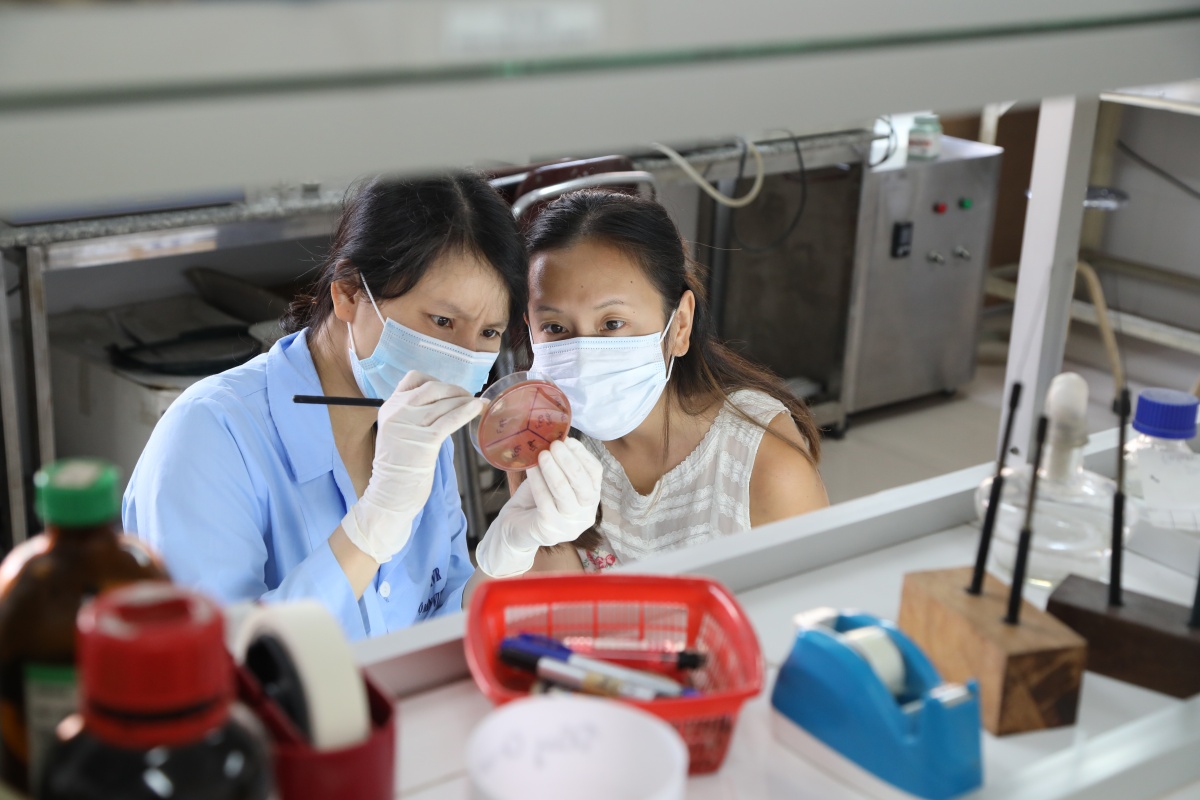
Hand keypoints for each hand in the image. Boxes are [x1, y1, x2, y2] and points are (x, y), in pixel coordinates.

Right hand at [341, 371, 482, 562]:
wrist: (389, 494)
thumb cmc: (399, 467)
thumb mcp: (399, 433)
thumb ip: (412, 416)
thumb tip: (443, 405)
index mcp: (389, 407)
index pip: (413, 378)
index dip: (434, 380)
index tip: (448, 390)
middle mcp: (397, 411)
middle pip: (432, 387)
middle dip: (454, 390)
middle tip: (468, 398)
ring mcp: (409, 425)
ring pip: (444, 403)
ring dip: (465, 401)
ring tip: (479, 404)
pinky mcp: (424, 440)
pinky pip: (449, 420)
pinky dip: (466, 411)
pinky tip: (478, 408)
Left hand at [475, 439, 602, 577]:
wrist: (515, 528)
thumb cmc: (536, 500)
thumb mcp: (553, 480)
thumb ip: (560, 465)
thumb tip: (560, 437)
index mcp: (590, 500)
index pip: (595, 474)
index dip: (583, 455)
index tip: (568, 440)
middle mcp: (585, 515)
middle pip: (583, 485)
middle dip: (569, 461)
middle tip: (555, 444)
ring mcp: (568, 526)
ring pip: (564, 493)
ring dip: (553, 470)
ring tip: (542, 454)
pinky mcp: (549, 530)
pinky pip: (544, 501)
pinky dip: (537, 481)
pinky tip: (530, 468)